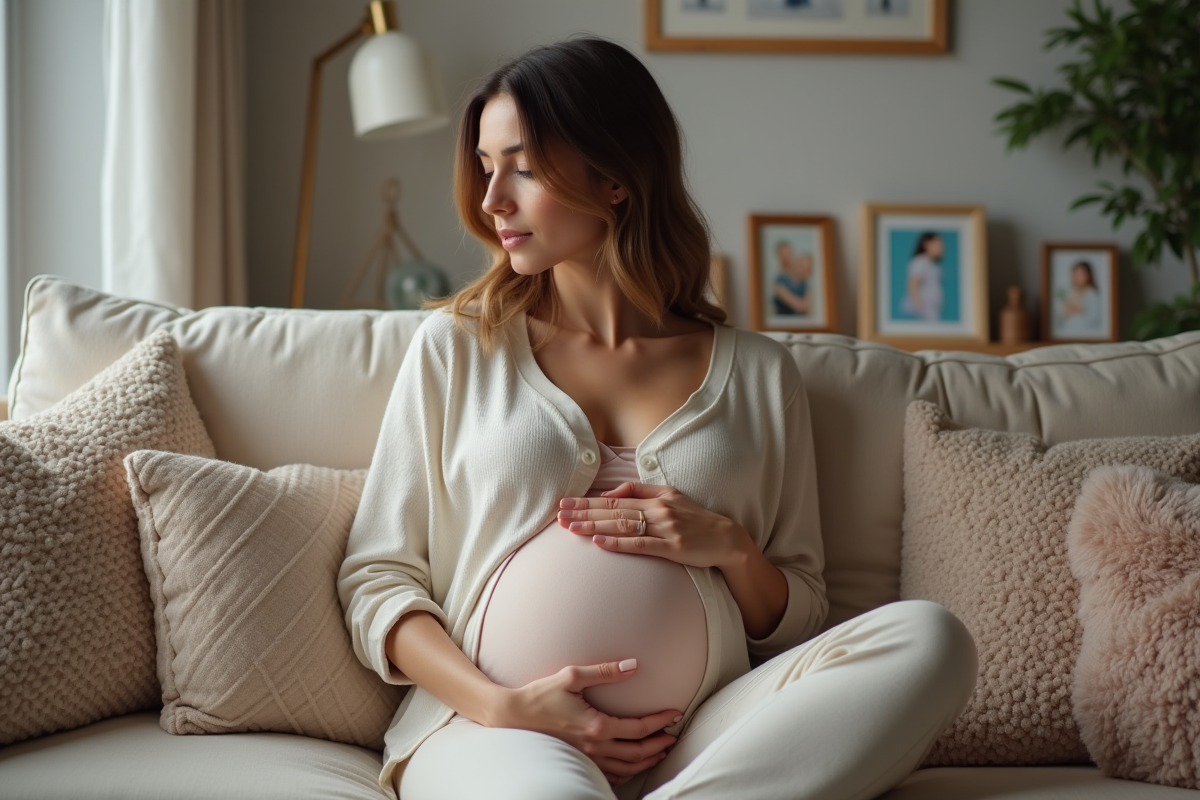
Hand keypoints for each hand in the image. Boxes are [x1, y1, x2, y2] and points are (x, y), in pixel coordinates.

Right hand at [495, 659, 680, 785]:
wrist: (512, 717)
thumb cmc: (540, 695)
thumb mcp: (571, 677)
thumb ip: (604, 671)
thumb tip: (632, 666)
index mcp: (596, 726)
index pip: (639, 729)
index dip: (660, 722)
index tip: (674, 715)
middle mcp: (594, 746)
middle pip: (638, 753)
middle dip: (659, 745)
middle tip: (673, 736)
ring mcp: (586, 758)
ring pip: (626, 768)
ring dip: (646, 760)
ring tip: (659, 751)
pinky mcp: (578, 761)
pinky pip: (609, 774)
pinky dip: (626, 772)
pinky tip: (631, 764)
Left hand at [558, 482, 751, 568]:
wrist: (726, 539)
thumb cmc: (695, 519)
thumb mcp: (670, 497)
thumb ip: (641, 492)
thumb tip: (610, 494)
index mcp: (656, 497)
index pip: (615, 499)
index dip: (588, 502)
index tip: (566, 504)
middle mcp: (659, 510)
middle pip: (614, 511)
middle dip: (584, 513)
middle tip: (559, 516)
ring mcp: (666, 528)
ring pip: (623, 526)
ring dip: (594, 527)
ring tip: (571, 529)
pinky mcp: (672, 547)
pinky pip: (641, 544)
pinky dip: (619, 544)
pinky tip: (600, 544)